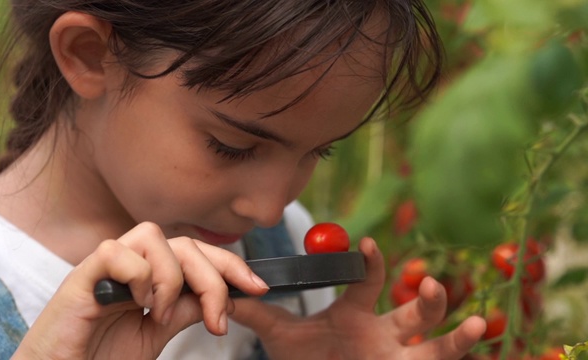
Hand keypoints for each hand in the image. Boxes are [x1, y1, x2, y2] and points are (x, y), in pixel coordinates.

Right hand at [12, 222, 268, 358]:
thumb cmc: (100, 357)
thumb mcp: (156, 334)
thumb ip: (182, 309)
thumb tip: (220, 294)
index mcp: (148, 275)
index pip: (196, 252)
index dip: (230, 264)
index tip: (258, 286)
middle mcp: (130, 264)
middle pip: (183, 242)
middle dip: (212, 276)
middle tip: (217, 317)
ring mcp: (105, 267)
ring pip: (152, 235)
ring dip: (169, 277)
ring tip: (159, 314)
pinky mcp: (80, 278)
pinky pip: (115, 252)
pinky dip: (136, 276)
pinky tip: (134, 304)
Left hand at [231, 237, 485, 359]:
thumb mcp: (281, 335)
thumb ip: (256, 311)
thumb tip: (226, 288)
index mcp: (355, 312)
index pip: (368, 282)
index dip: (370, 262)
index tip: (365, 244)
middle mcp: (384, 331)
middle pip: (414, 310)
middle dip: (429, 298)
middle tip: (430, 283)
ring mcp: (399, 357)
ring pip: (437, 343)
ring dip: (458, 334)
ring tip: (474, 325)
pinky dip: (462, 355)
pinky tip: (478, 339)